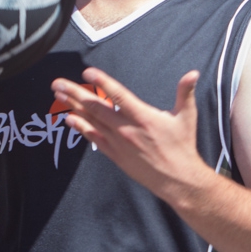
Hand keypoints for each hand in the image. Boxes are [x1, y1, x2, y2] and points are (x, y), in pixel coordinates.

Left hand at [52, 68, 206, 201]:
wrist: (178, 179)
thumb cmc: (182, 146)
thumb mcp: (187, 117)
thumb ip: (186, 93)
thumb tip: (193, 73)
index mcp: (144, 117)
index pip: (119, 95)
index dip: (102, 82)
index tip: (87, 72)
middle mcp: (127, 129)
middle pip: (96, 108)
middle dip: (75, 93)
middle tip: (57, 83)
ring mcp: (119, 143)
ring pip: (91, 121)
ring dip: (73, 107)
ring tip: (58, 95)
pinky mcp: (115, 155)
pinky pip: (94, 139)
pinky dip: (81, 128)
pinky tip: (69, 118)